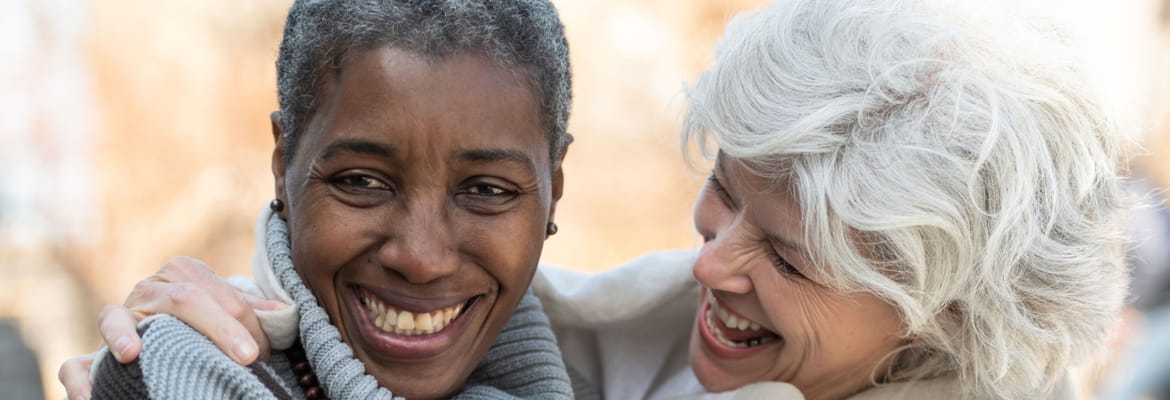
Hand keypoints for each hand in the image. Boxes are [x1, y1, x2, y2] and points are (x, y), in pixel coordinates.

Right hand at [58, 256, 285, 398]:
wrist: (173, 343)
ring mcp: (118, 318)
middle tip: (248, 358)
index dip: (243, 321)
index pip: (216, 290)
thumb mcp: (232, 316)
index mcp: (183, 274)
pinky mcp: (93, 354)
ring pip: (115, 316)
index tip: (262, 353)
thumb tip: (282, 314)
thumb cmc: (210, 328)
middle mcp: (148, 289)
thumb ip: (252, 312)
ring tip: (134, 354)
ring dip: (122, 334)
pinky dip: (79, 379)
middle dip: (219, 327)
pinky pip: (74, 365)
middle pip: (182, 298)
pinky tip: (90, 396)